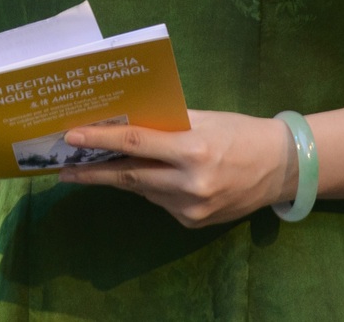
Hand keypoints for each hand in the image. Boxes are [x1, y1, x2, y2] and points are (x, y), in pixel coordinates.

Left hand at [57, 109, 298, 227]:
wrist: (280, 167)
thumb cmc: (239, 133)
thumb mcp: (203, 119)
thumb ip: (166, 124)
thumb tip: (125, 122)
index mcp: (193, 150)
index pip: (136, 143)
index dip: (101, 140)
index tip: (72, 137)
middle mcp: (190, 183)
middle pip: (129, 176)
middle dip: (93, 172)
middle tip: (63, 169)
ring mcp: (191, 208)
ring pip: (142, 190)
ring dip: (119, 178)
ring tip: (93, 169)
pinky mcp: (192, 222)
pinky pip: (160, 202)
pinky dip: (151, 188)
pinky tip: (153, 177)